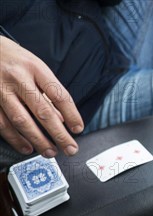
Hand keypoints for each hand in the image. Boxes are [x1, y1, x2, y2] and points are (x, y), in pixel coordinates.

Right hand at [0, 36, 83, 156]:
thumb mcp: (36, 68)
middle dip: (59, 134)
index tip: (78, 129)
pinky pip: (2, 124)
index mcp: (35, 68)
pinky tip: (27, 147)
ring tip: (51, 152)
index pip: (59, 94)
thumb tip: (63, 120)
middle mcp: (17, 78)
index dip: (71, 114)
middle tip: (70, 148)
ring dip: (38, 140)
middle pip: (43, 111)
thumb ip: (49, 92)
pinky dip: (16, 139)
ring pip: (22, 120)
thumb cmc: (15, 61)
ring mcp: (0, 89)